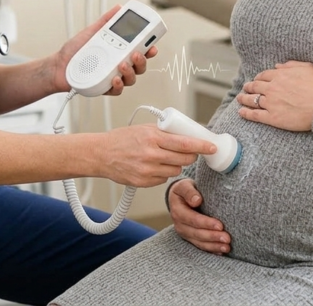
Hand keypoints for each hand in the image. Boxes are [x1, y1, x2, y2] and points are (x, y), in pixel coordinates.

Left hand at [52, 5, 158, 94]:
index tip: (152, 44)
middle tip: (135, 53)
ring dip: (131, 72)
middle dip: (142, 60)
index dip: (149, 48)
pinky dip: (118, 85)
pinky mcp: (105, 88)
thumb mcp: (92, 32)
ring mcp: (113, 77)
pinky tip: (114, 78)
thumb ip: (106, 21)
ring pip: (132, 79)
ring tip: (122, 65)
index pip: (139, 50)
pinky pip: (117, 90)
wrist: (58, 66)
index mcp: (119, 51)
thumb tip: (118, 8)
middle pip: (140, 65)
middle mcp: (119, 65)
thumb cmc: (75, 51)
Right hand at [100, 125, 215, 186]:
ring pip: (175, 171)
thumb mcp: (144, 129)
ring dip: (175, 166)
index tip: (212, 147)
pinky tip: (152, 167)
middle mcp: (151, 155)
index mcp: (153, 138)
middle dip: (190, 156)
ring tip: (163, 158)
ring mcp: (147, 171)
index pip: (185, 143)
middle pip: (184, 160)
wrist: (101, 154)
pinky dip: (162, 173)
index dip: (201, 146)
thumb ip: (164, 133)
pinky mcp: (143, 182)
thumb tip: (186, 135)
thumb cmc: (121, 139)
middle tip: (188, 152)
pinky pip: (163, 180)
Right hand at [168, 179, 229, 254]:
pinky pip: (201, 246)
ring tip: (227, 247)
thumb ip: (189, 191)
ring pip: (199, 242)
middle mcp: (180, 224)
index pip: (192, 219)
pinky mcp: (191, 238)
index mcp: (178, 211)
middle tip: (227, 238)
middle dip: (212, 237)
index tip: (220, 225)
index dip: (206, 223)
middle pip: (196, 233)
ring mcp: (185, 233)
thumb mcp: (184, 186)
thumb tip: (197, 200)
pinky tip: (222, 251)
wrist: (180, 197)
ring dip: (213, 245)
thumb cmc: (185, 190)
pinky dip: (212, 249)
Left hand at [236, 60, 312, 131]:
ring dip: (244, 98)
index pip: (264, 75)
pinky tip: (241, 112)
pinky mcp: (273, 117)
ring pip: (252, 100)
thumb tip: (278, 65)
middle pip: (255, 87)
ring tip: (240, 98)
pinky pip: (255, 115)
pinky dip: (246, 113)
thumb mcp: (307, 67)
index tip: (257, 80)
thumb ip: (291, 65)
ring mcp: (271, 103)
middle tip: (245, 88)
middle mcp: (272, 88)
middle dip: (249, 87)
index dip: (258, 78)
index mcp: (280, 75)